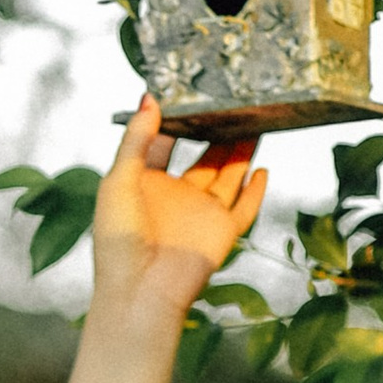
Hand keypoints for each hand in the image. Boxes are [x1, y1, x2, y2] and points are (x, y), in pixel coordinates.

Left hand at [89, 96, 268, 323]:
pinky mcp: (222, 231)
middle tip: (234, 101)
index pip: (164, 143)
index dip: (177, 120)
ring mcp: (201, 213)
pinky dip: (256, 189)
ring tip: (255, 121)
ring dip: (241, 151)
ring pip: (228, 175)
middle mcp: (176, 196)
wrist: (139, 290)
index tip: (191, 92)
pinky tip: (263, 169)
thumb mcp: (120, 180)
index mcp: (146, 183)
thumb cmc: (118, 240)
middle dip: (218, 131)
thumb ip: (136, 140)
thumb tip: (149, 98)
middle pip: (204, 157)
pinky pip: (245, 207)